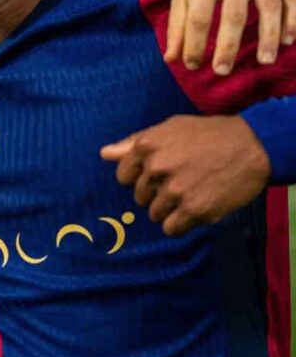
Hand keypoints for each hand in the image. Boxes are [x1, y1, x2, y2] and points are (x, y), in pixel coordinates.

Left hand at [101, 114, 270, 235]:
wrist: (251, 146)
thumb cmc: (208, 134)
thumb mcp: (168, 128)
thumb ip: (134, 142)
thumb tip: (104, 154)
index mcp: (146, 147)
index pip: (123, 176)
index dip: (139, 178)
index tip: (157, 176)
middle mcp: (156, 169)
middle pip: (140, 196)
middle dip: (156, 193)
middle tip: (180, 183)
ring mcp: (175, 191)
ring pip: (155, 214)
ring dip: (169, 209)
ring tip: (190, 194)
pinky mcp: (195, 210)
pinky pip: (172, 228)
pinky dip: (181, 223)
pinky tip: (194, 209)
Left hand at [165, 0, 295, 74]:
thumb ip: (177, 23)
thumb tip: (171, 59)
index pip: (198, 14)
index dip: (194, 42)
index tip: (191, 65)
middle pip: (233, 12)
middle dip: (228, 45)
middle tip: (222, 70)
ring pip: (269, 5)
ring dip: (269, 35)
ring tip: (265, 61)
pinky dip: (293, 19)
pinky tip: (289, 41)